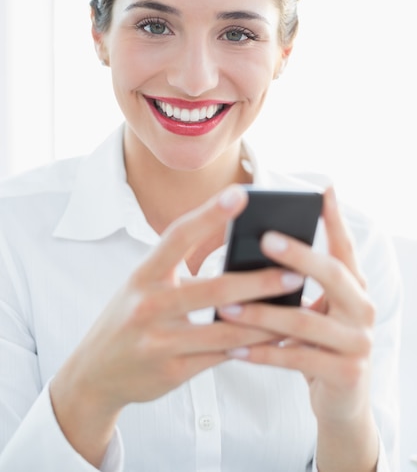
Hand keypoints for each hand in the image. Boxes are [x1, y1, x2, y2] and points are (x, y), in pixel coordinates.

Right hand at [50, 185, 301, 465]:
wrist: (95, 373)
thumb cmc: (130, 317)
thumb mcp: (145, 286)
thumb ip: (182, 269)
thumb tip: (238, 252)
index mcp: (143, 275)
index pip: (178, 236)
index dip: (209, 214)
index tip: (241, 195)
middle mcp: (148, 305)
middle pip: (215, 289)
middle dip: (259, 281)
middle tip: (294, 272)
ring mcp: (159, 341)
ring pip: (226, 329)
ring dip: (266, 320)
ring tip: (298, 308)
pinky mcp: (171, 371)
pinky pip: (222, 357)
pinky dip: (252, 347)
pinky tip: (275, 338)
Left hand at [218, 187, 375, 424]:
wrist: (343, 403)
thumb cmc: (318, 345)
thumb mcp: (313, 311)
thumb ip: (296, 286)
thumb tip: (257, 249)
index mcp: (355, 290)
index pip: (345, 248)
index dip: (335, 220)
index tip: (323, 190)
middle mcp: (363, 310)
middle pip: (334, 275)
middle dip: (299, 255)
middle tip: (266, 238)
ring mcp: (359, 344)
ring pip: (305, 322)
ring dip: (262, 314)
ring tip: (226, 307)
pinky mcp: (346, 374)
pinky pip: (296, 360)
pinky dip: (262, 354)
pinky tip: (233, 349)